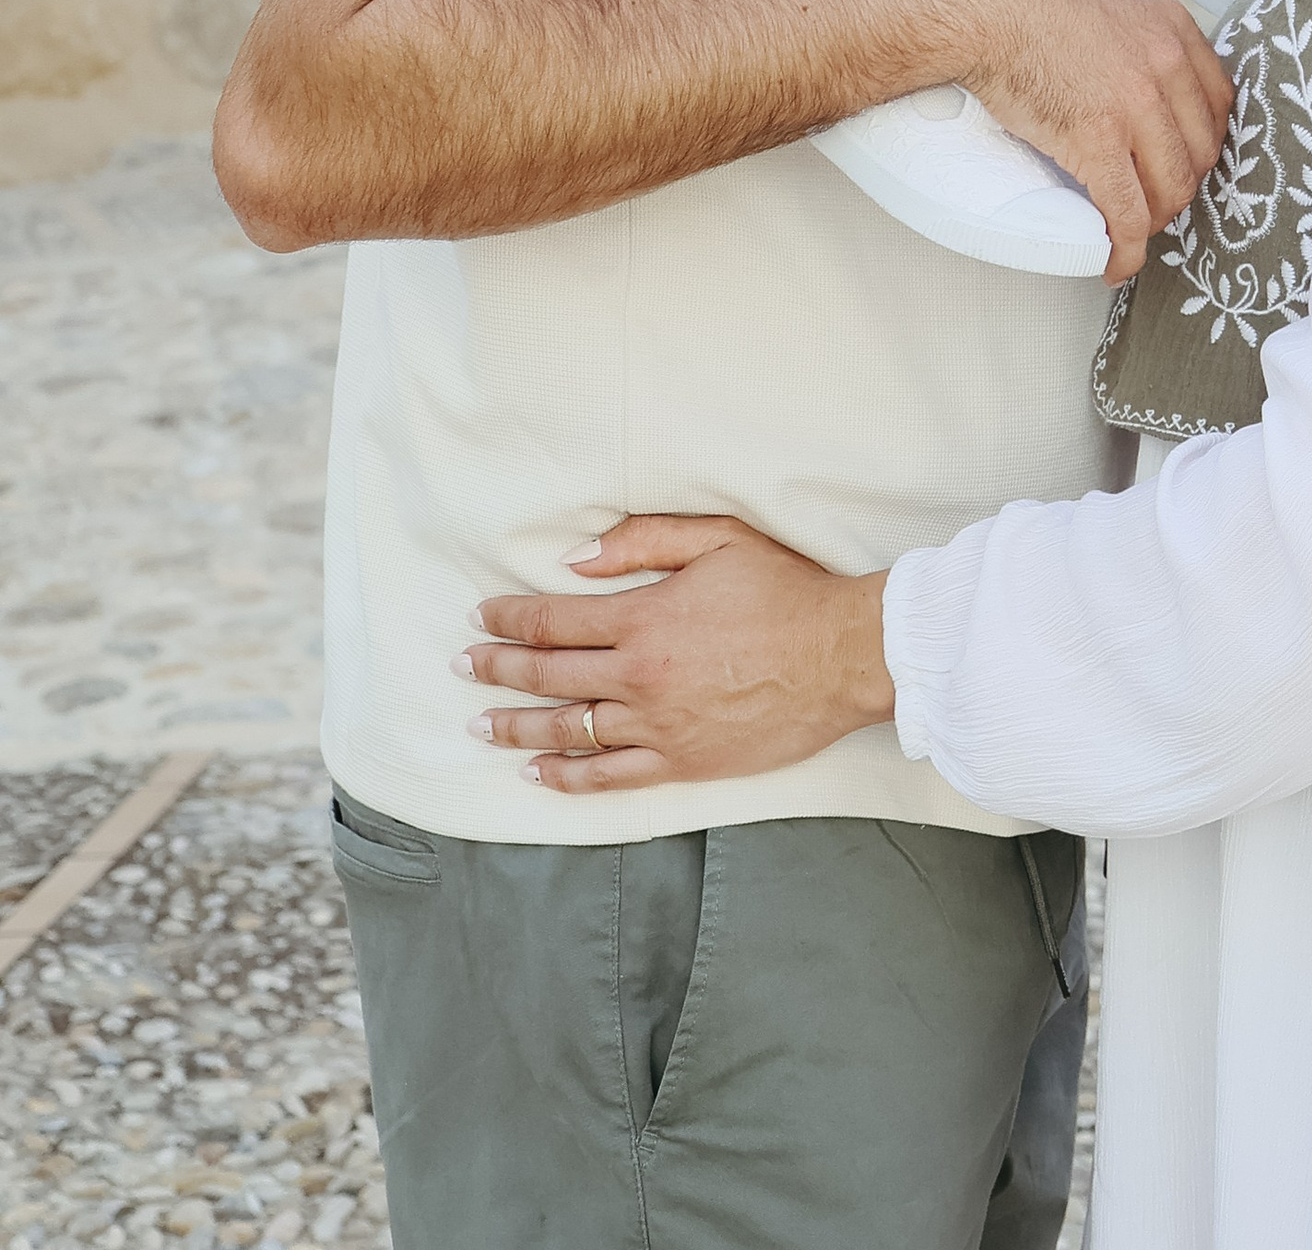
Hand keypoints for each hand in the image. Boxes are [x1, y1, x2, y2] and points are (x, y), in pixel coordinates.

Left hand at [459, 515, 890, 795]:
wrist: (844, 655)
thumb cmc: (786, 589)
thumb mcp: (719, 538)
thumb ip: (643, 540)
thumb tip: (576, 560)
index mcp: (645, 619)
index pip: (555, 620)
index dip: (510, 618)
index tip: (480, 616)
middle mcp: (641, 677)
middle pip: (549, 676)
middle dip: (498, 670)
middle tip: (464, 666)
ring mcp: (659, 726)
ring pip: (569, 731)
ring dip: (517, 726)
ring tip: (480, 724)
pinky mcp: (683, 762)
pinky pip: (609, 777)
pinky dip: (566, 776)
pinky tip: (537, 771)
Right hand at [928, 0, 1233, 278]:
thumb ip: (1136, 36)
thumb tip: (1128, 74)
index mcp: (1173, 30)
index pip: (1218, 104)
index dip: (1204, 146)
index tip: (1186, 164)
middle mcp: (1167, 67)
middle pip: (1201, 153)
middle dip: (1181, 188)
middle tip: (1156, 203)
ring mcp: (1137, 106)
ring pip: (1171, 188)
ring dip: (1156, 221)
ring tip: (1133, 233)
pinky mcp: (1098, 140)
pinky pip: (1127, 212)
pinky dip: (1127, 248)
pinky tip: (1116, 262)